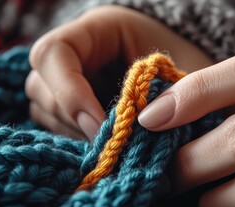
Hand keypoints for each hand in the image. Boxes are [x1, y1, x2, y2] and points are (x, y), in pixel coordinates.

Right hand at [25, 5, 213, 138]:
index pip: (54, 53)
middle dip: (72, 119)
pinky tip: (104, 147)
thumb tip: (130, 133)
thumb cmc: (190, 62)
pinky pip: (56, 125)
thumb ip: (160, 96)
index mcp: (98, 30)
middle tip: (109, 143)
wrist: (194, 73)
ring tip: (110, 146)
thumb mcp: (183, 72)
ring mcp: (71, 80)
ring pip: (44, 109)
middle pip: (40, 86)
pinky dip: (75, 140)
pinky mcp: (74, 105)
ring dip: (72, 133)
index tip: (98, 125)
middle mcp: (77, 54)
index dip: (69, 92)